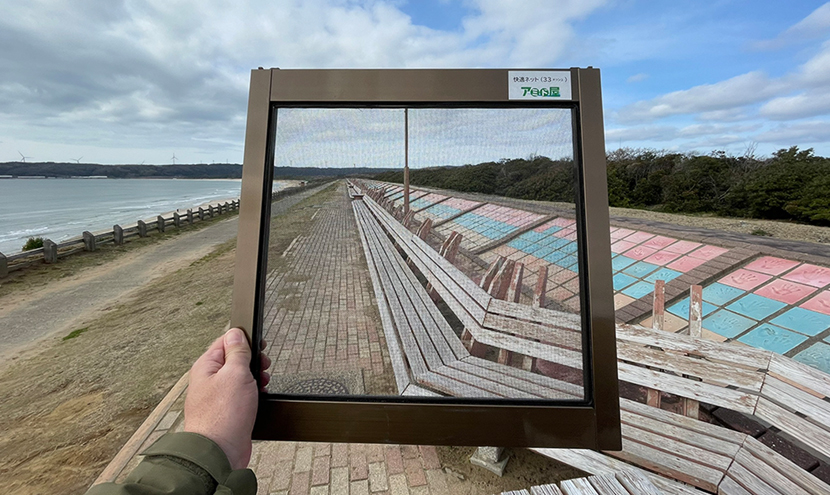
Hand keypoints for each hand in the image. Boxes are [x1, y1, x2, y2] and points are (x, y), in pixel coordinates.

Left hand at [184, 328, 270, 469]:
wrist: (220, 453)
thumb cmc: (223, 416)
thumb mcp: (236, 373)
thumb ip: (237, 352)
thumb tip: (236, 333)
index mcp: (206, 366)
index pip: (225, 342)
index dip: (245, 341)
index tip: (259, 346)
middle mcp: (209, 381)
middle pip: (234, 360)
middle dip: (252, 362)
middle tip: (262, 368)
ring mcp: (217, 398)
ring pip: (240, 379)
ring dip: (254, 380)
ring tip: (261, 385)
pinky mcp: (226, 413)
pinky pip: (242, 397)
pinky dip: (253, 396)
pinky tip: (258, 399)